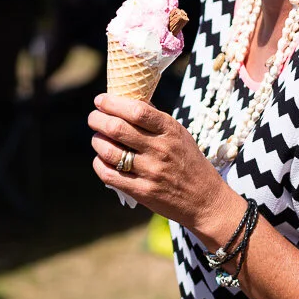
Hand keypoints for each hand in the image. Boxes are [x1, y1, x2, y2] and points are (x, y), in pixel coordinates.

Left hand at [89, 94, 239, 237]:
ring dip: (97, 141)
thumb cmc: (188, 161)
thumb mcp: (179, 135)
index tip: (100, 100)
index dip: (113, 103)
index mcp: (170, 131)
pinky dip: (99, 164)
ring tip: (97, 138)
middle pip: (117, 129)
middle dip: (97, 120)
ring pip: (110, 151)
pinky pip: (109, 175)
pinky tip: (100, 159)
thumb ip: (154, 119)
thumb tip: (127, 99)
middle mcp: (160, 149)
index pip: (137, 110)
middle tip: (93, 118)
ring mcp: (151, 172)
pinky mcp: (142, 192)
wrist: (205, 199)